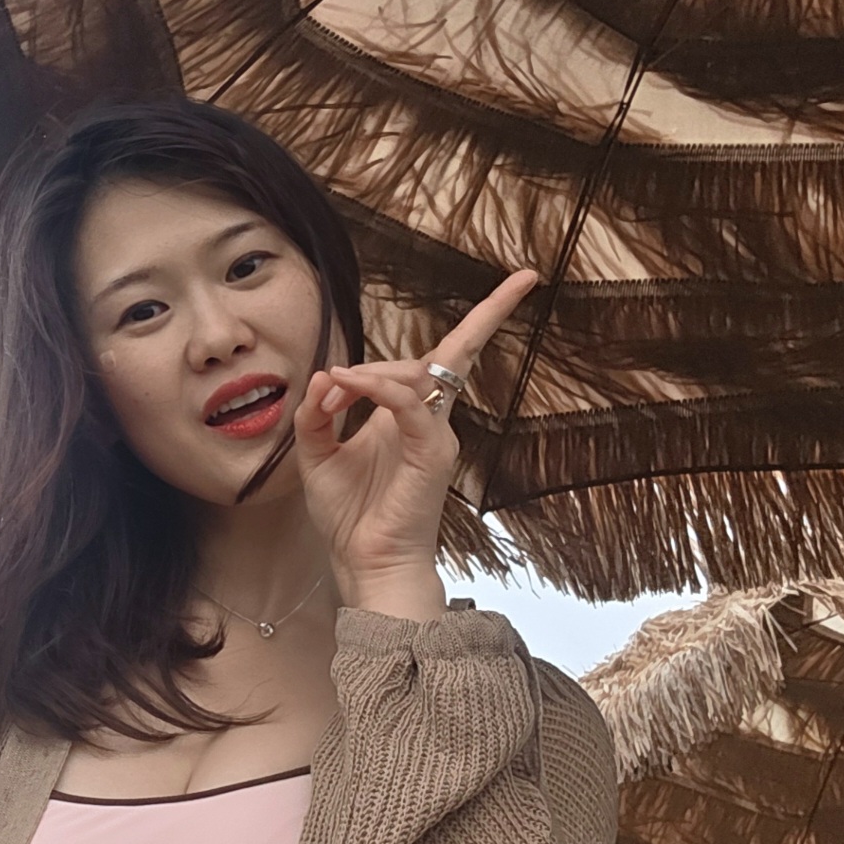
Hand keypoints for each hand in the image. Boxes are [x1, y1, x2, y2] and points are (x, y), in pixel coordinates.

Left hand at [294, 271, 538, 617]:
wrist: (366, 564)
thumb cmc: (350, 517)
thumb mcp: (318, 455)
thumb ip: (318, 414)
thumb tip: (323, 374)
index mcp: (411, 418)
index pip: (451, 356)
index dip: (488, 314)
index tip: (526, 278)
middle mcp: (432, 421)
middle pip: (423, 360)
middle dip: (366, 367)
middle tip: (325, 400)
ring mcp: (436, 434)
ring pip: (414, 375)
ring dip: (363, 377)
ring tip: (328, 400)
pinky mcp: (432, 450)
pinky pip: (411, 402)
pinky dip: (378, 387)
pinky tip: (348, 387)